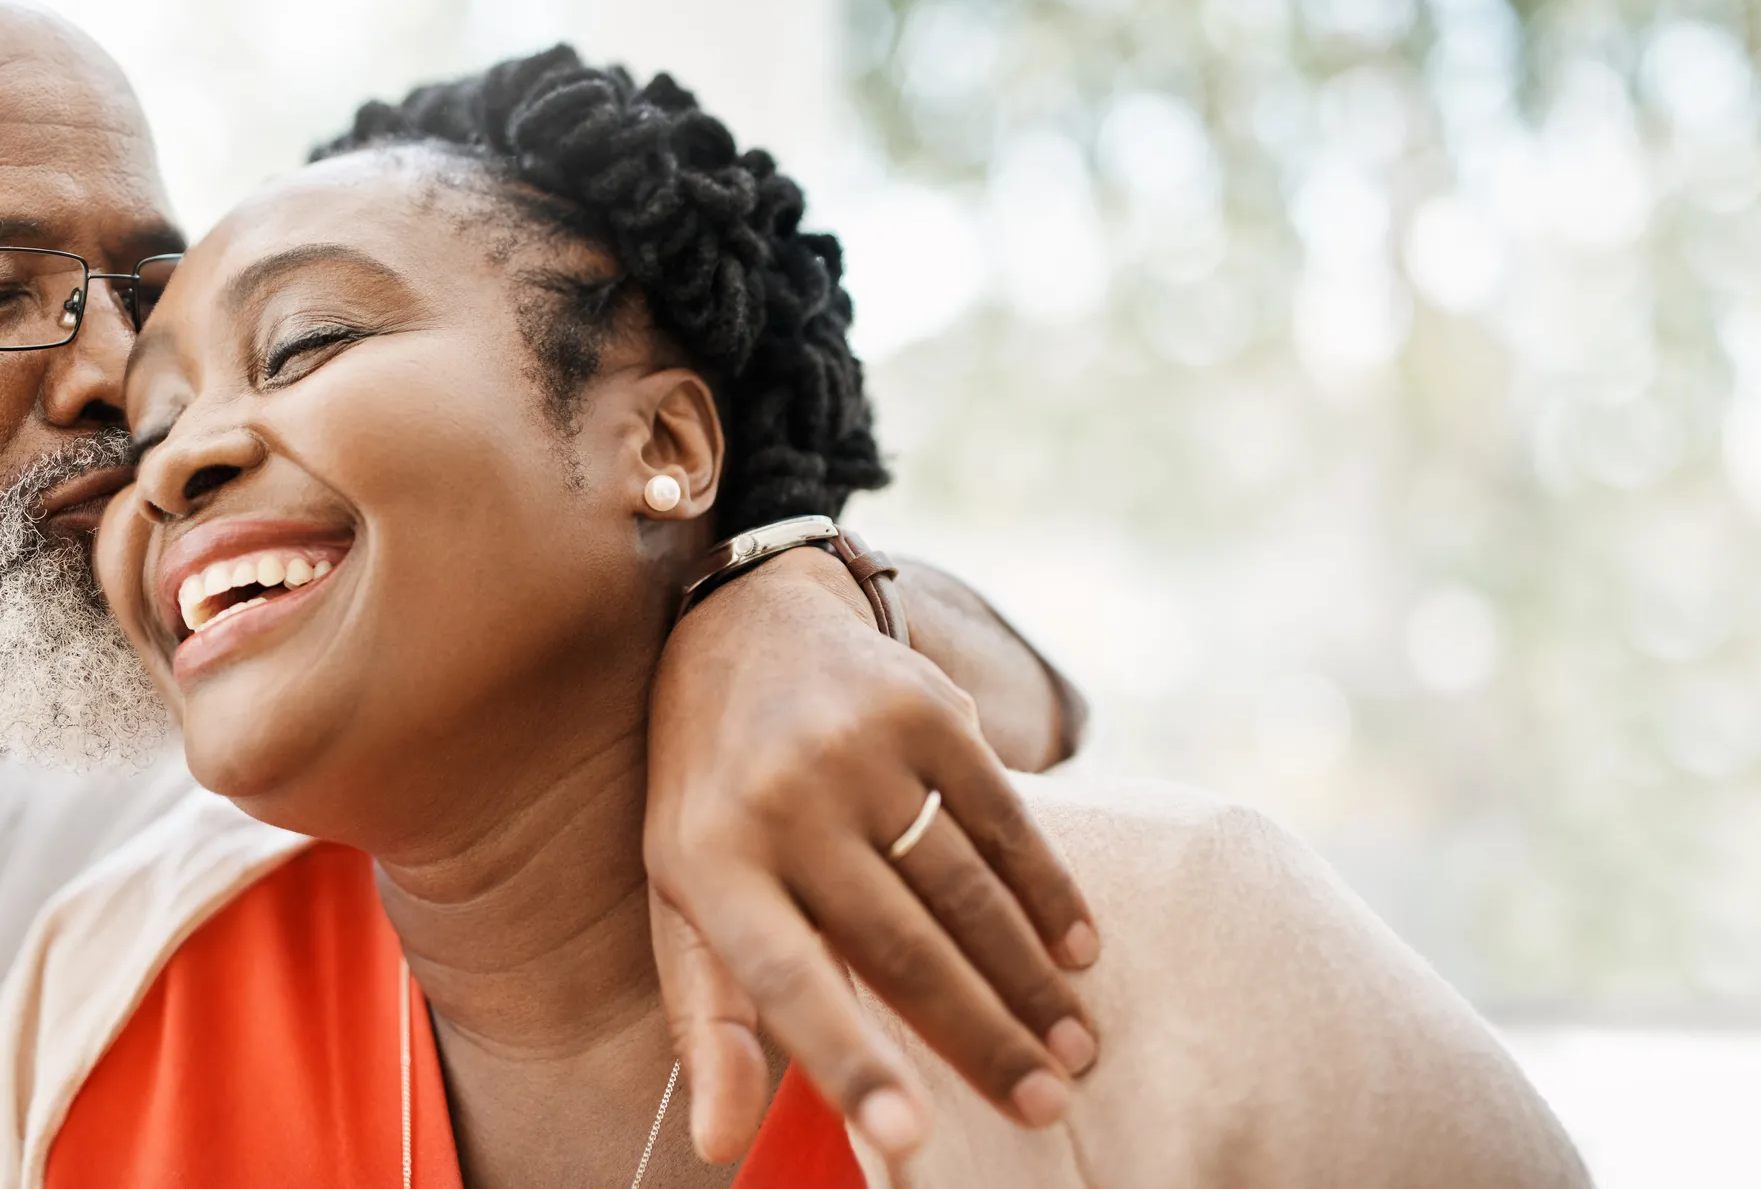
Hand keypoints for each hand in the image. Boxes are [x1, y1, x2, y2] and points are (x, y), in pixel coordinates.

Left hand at [644, 547, 1100, 1166]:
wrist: (746, 624)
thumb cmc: (714, 797)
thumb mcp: (681, 899)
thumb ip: (710, 1020)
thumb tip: (722, 1145)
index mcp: (709, 863)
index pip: (783, 982)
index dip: (848, 1061)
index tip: (908, 1138)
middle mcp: (780, 802)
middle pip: (901, 946)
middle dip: (983, 1039)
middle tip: (1043, 1107)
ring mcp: (855, 750)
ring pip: (965, 890)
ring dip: (1030, 979)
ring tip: (1074, 1048)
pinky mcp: (923, 709)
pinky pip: (1004, 818)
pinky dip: (1047, 890)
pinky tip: (1079, 950)